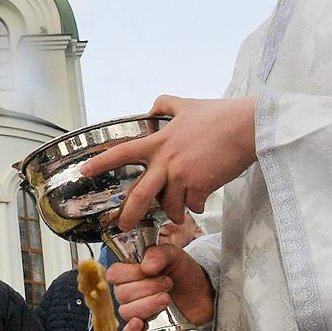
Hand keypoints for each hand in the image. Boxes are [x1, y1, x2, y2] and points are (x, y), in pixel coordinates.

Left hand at [79, 96, 257, 231]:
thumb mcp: (187, 105)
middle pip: (140, 194)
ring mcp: (182, 175)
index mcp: (159, 142)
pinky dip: (196, 206)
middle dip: (129, 214)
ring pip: (170, 205)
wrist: (247, 127)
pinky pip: (193, 205)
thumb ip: (166, 105)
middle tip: (122, 225)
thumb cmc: (220, 115)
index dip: (101, 163)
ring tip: (178, 214)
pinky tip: (201, 202)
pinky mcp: (201, 186)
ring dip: (174, 212)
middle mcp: (166, 160)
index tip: (84, 172)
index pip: (122, 153)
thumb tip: (153, 106)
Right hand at [105, 245, 214, 330]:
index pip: (114, 274)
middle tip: (168, 283)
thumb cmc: (186, 275)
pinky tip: (140, 323)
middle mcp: (129, 294)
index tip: (151, 270)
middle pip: (121, 294)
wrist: (203, 295)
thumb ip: (160, 254)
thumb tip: (146, 266)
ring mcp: (135, 313)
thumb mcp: (175, 256)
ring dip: (148, 304)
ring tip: (167, 299)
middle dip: (147, 287)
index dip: (131, 273)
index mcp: (130, 274)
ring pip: (126, 312)